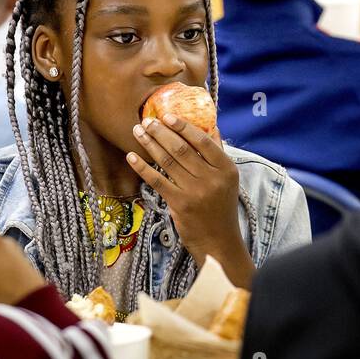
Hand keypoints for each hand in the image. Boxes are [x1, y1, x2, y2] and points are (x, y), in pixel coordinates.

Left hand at [127, 113, 254, 286]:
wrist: (218, 243)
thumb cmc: (221, 209)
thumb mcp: (227, 181)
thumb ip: (218, 154)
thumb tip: (211, 126)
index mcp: (227, 169)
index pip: (203, 141)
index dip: (184, 126)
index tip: (168, 116)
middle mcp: (212, 179)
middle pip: (182, 148)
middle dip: (161, 132)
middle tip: (147, 121)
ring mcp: (195, 192)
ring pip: (168, 162)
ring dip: (150, 144)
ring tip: (138, 131)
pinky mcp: (179, 204)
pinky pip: (157, 181)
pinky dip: (143, 167)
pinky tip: (132, 157)